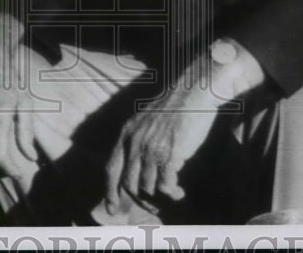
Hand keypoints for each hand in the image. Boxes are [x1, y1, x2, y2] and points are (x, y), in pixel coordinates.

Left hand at [104, 66, 224, 214]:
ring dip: (160, 198)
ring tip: (173, 195)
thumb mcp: (146, 120)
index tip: (112, 209)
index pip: (111, 168)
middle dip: (140, 200)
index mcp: (126, 133)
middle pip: (129, 184)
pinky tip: (180, 193)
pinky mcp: (169, 155)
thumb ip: (137, 139)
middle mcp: (134, 143)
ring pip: (147, 188)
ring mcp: (151, 150)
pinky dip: (172, 194)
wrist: (193, 93)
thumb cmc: (175, 106)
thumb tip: (136, 165)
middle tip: (153, 209)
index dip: (109, 191)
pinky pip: (165, 186)